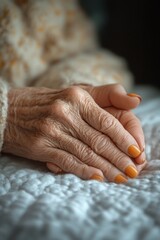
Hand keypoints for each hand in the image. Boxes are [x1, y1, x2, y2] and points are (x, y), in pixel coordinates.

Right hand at [3, 85, 144, 182]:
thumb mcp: (74, 92)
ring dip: (105, 168)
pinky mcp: (40, 147)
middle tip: (132, 171)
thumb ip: (106, 94)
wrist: (9, 111)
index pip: (107, 122)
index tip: (136, 152)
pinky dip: (84, 171)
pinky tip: (97, 178)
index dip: (124, 139)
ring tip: (120, 178)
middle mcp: (65, 113)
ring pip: (86, 153)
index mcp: (77, 97)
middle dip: (119, 158)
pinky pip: (68, 161)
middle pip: (99, 140)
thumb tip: (136, 101)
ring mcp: (51, 131)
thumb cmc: (46, 102)